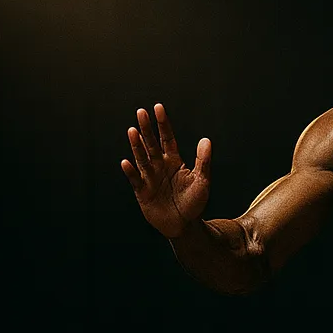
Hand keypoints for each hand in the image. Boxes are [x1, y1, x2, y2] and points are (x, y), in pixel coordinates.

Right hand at [121, 103, 210, 238]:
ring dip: (137, 145)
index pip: (167, 138)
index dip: (163, 124)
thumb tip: (206, 140)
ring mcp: (149, 177)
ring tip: (133, 131)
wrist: (184, 225)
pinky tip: (127, 162)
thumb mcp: (202, 181)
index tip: (158, 107)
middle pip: (151, 144)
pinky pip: (136, 180)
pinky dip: (131, 172)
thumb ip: (202, 161)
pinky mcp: (142, 191)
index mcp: (173, 161)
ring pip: (142, 158)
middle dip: (147, 129)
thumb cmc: (194, 202)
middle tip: (141, 112)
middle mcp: (159, 166)